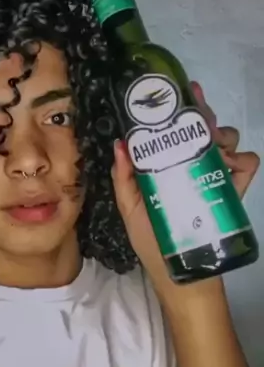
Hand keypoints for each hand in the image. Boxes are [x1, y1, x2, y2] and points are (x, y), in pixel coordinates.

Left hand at [111, 81, 259, 292]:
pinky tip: (227, 165)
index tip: (181, 92)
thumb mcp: (131, 208)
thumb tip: (119, 144)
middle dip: (202, 116)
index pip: (174, 132)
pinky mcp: (235, 191)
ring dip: (221, 137)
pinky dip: (241, 159)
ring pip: (228, 140)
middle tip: (199, 117)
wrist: (181, 273)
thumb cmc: (152, 240)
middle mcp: (191, 166)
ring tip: (211, 148)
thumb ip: (124, 179)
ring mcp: (215, 176)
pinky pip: (247, 164)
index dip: (179, 110)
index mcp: (167, 167)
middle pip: (204, 129)